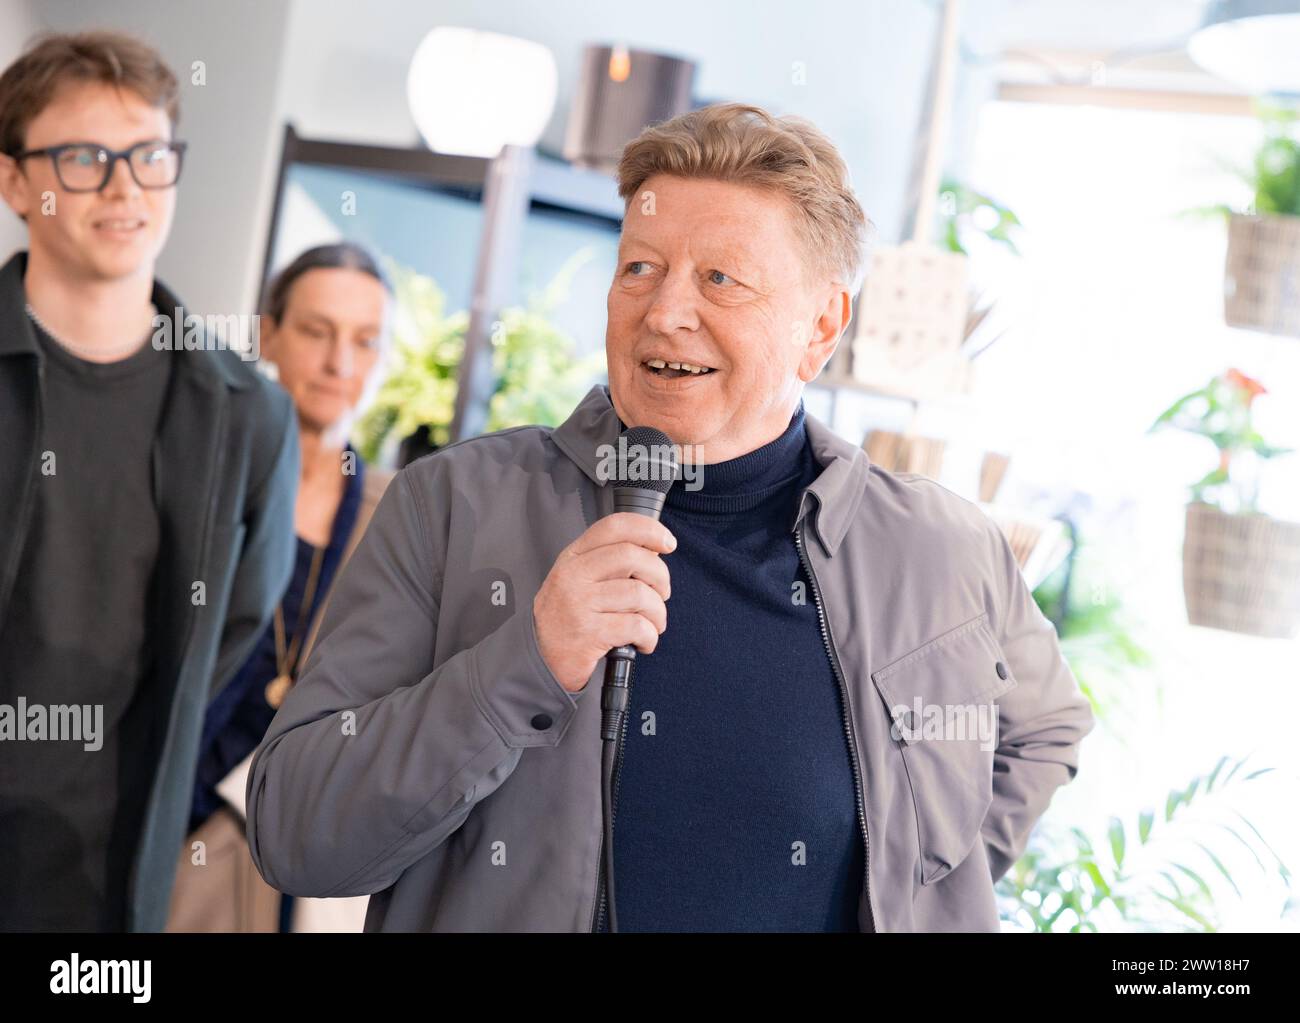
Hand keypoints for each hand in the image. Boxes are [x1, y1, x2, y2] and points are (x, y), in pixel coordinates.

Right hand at [532, 513, 674, 691]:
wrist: (540, 660)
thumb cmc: (567, 618)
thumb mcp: (579, 580)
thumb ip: (609, 562)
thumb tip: (654, 548)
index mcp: (573, 557)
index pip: (614, 526)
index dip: (648, 529)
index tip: (668, 543)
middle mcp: (573, 575)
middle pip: (632, 556)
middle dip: (660, 576)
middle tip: (662, 594)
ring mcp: (579, 603)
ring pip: (639, 593)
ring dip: (658, 613)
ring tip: (654, 624)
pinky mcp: (589, 633)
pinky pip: (636, 626)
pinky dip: (650, 636)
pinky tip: (643, 642)